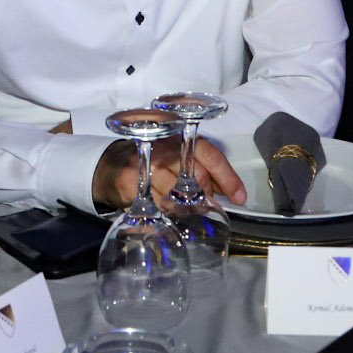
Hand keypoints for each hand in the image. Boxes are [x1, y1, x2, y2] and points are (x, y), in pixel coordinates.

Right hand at [90, 136, 245, 207]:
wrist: (112, 165)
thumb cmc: (153, 162)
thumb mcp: (180, 161)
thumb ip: (204, 174)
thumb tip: (229, 192)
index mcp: (182, 139)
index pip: (211, 155)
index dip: (228, 178)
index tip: (240, 198)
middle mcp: (166, 148)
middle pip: (196, 176)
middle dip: (204, 196)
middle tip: (206, 208)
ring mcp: (147, 164)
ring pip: (177, 194)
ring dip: (184, 208)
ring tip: (185, 212)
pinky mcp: (132, 181)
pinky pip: (155, 204)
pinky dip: (164, 212)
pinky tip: (164, 213)